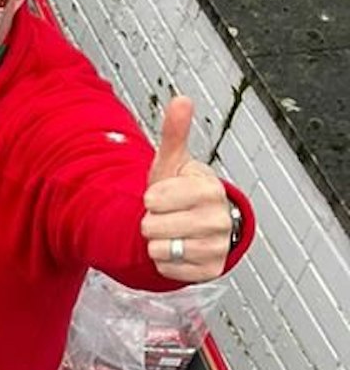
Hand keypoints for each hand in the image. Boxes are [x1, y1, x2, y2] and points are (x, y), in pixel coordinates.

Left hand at [141, 96, 234, 281]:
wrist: (199, 222)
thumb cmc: (181, 190)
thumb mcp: (173, 162)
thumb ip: (175, 133)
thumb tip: (181, 99)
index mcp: (208, 189)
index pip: (153, 199)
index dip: (150, 198)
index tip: (162, 195)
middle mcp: (219, 219)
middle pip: (152, 227)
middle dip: (149, 221)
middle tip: (165, 216)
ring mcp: (217, 247)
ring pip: (158, 250)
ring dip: (155, 242)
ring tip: (170, 231)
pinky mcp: (211, 271)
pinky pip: (167, 270)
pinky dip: (164, 262)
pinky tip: (176, 249)